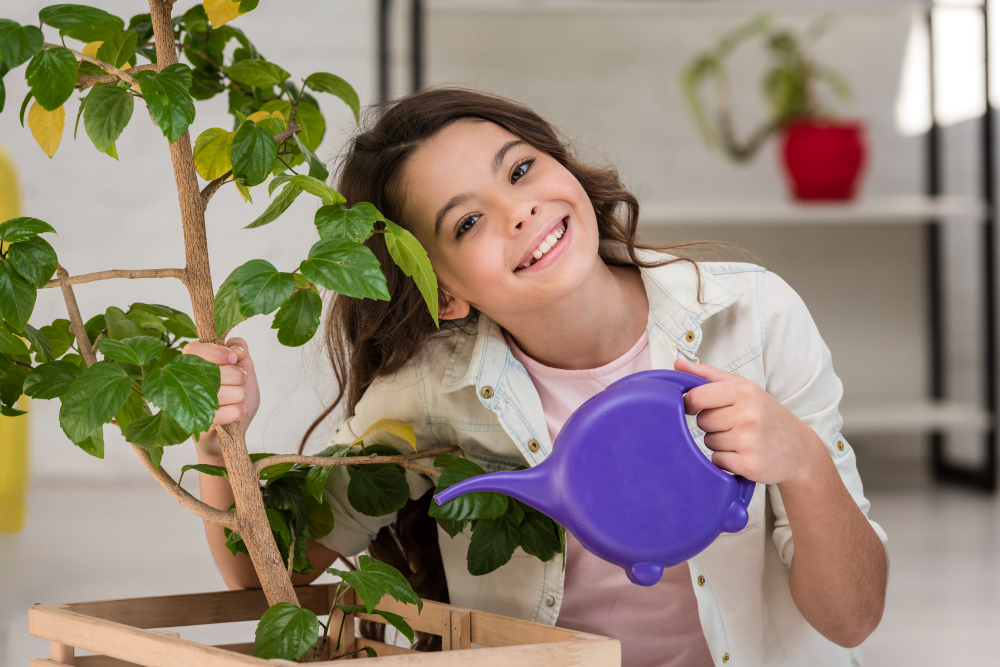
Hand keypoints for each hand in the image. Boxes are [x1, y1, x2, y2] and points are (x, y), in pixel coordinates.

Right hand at [182, 337, 260, 456]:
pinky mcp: (193, 423)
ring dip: (239, 394)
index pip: (195, 349)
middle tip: (242, 382)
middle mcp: (183, 382)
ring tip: (240, 398)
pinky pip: (217, 413)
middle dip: (236, 376)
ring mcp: (186, 403)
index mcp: (193, 364)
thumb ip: (241, 352)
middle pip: (210, 369)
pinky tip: (240, 410)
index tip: (234, 358)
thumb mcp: (245, 369)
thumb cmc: (235, 397)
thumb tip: (237, 348)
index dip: (217, 352)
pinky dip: (236, 411)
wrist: (233, 432)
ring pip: (217, 391)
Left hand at [673, 358, 825, 485]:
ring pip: (708, 442)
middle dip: (711, 424)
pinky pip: (717, 460)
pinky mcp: (748, 465)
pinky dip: (725, 460)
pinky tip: (743, 454)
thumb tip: (677, 365)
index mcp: (745, 391)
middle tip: (734, 424)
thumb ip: (708, 375)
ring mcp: (749, 441)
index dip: (691, 403)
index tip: (697, 406)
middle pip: (701, 421)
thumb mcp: (743, 387)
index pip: (697, 396)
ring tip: (742, 439)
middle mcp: (748, 414)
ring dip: (719, 443)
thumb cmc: (766, 415)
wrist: (799, 450)